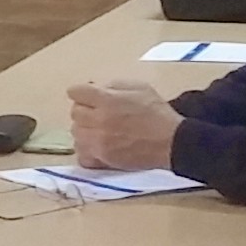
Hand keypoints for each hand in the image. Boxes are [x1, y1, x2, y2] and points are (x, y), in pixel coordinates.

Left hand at [63, 80, 178, 171]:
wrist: (171, 141)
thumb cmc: (157, 113)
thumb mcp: (139, 87)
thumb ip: (114, 85)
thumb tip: (95, 88)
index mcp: (106, 100)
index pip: (75, 92)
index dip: (83, 92)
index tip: (90, 96)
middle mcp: (97, 120)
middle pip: (74, 112)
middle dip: (85, 110)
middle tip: (98, 113)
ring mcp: (98, 142)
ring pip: (75, 133)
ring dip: (85, 130)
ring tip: (100, 130)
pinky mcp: (102, 159)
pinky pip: (81, 155)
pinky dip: (86, 150)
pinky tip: (97, 146)